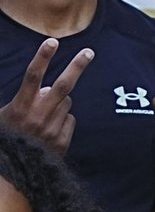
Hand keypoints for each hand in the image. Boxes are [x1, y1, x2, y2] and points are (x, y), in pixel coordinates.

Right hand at [0, 38, 91, 152]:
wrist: (14, 170)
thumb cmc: (8, 137)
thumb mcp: (5, 115)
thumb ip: (25, 99)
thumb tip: (44, 89)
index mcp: (20, 107)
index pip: (32, 77)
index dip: (42, 58)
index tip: (52, 42)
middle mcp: (37, 116)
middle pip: (63, 86)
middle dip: (76, 66)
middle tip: (89, 52)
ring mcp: (52, 129)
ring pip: (66, 103)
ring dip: (59, 104)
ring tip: (43, 117)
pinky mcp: (62, 141)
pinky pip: (70, 120)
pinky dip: (62, 120)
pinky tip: (50, 130)